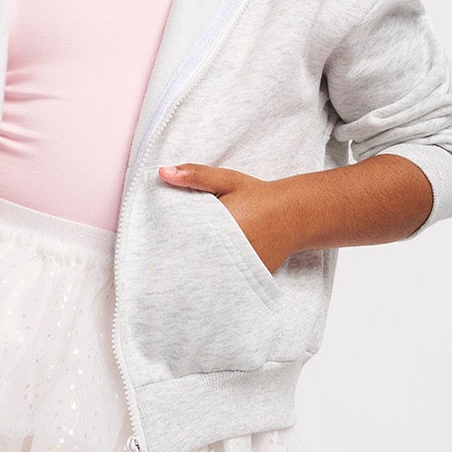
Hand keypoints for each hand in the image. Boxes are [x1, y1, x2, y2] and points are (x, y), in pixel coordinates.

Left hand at [158, 161, 298, 272]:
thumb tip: (162, 172)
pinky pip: (228, 279)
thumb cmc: (258, 195)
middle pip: (195, 259)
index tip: (156, 246)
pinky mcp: (252, 276)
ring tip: (179, 275)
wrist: (295, 214)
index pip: (185, 238)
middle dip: (180, 260)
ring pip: (211, 273)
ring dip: (198, 271)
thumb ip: (195, 175)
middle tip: (162, 264)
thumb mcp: (227, 180)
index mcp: (220, 224)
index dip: (169, 243)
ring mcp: (243, 266)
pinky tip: (207, 274)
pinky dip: (218, 277)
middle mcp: (232, 249)